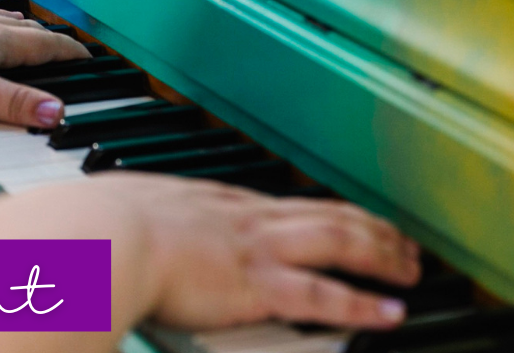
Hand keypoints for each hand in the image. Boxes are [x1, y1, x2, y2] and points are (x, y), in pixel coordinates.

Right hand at [94, 173, 419, 329]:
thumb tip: (129, 223)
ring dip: (382, 255)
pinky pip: (325, 296)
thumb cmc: (102, 228)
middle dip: (371, 227)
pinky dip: (364, 304)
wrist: (103, 237)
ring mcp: (258, 250)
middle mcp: (248, 219)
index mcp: (218, 202)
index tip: (347, 219)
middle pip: (328, 215)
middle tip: (403, 240)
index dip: (326, 211)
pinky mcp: (259, 287)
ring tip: (411, 269)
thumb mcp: (127, 209)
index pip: (288, 204)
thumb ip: (144, 217)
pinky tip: (390, 311)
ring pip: (341, 243)